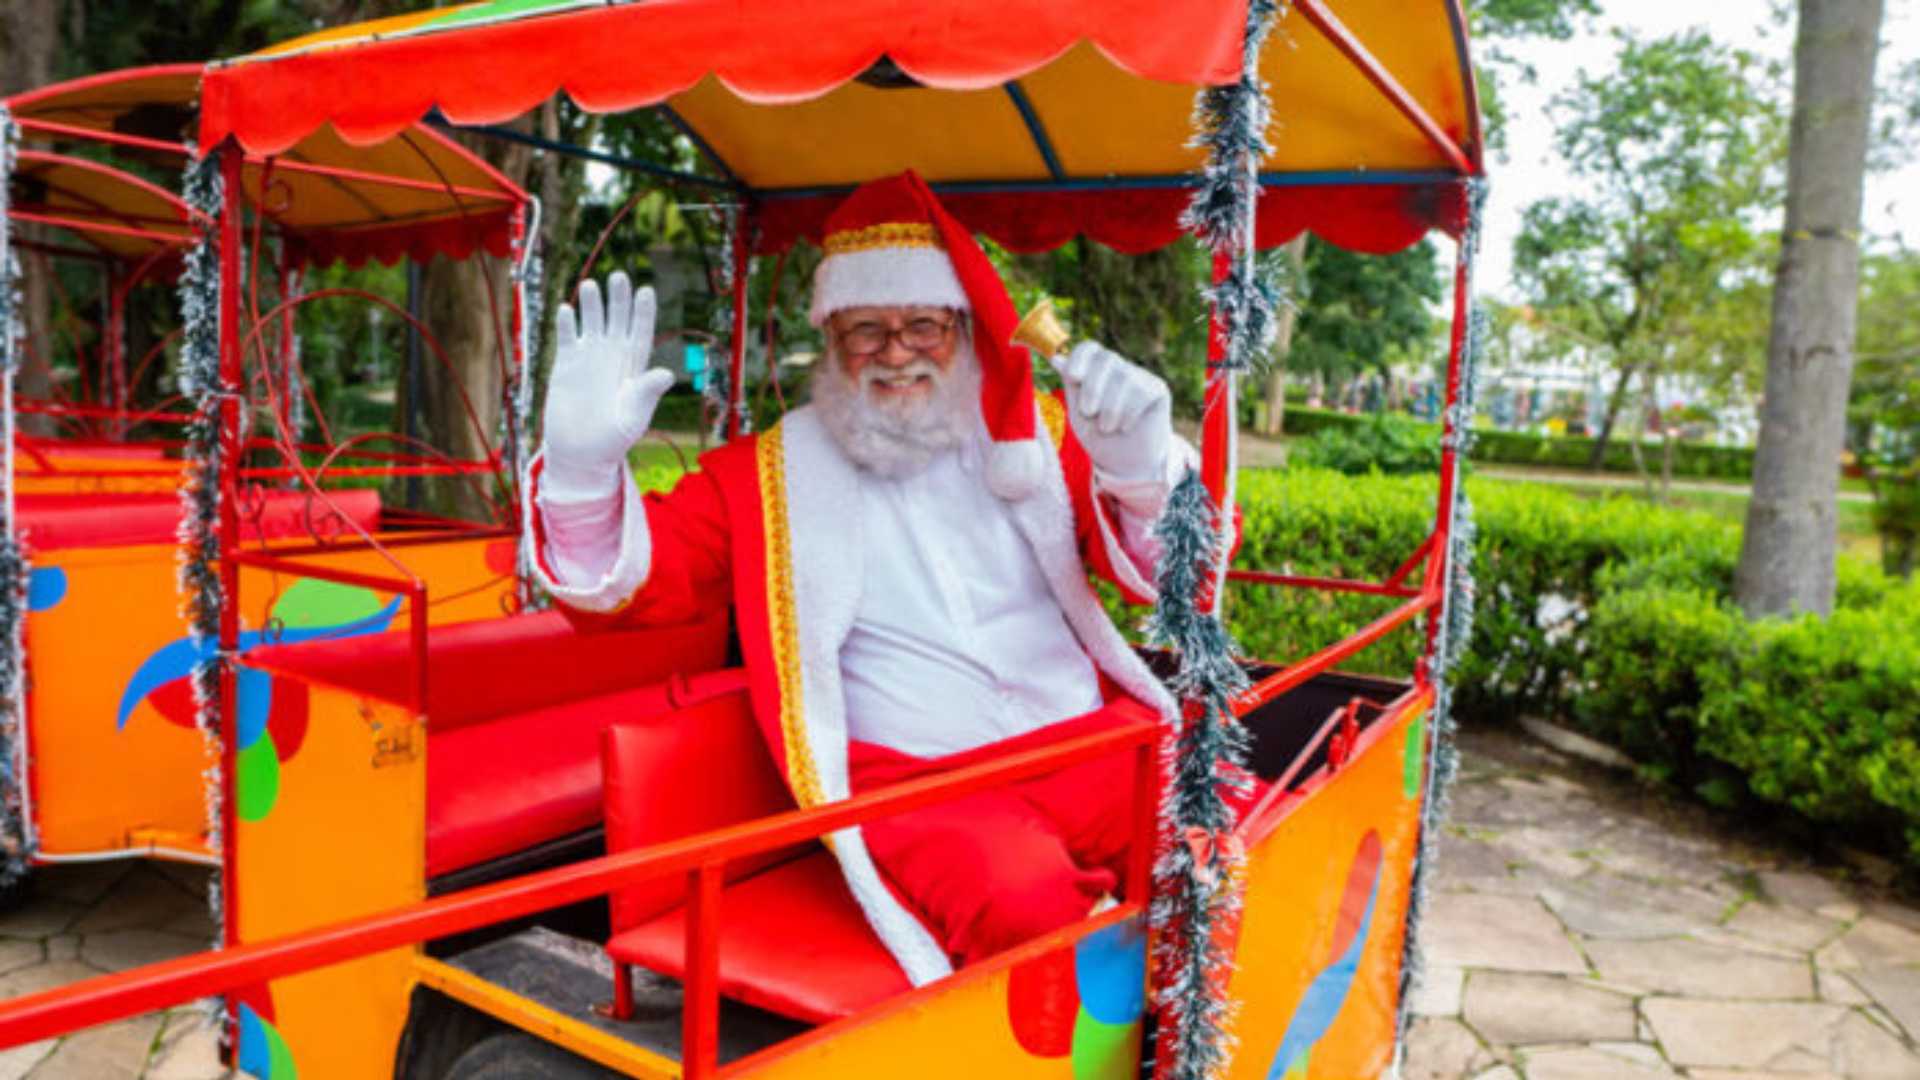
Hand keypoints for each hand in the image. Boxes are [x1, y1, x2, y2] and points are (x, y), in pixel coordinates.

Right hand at [539, 272, 672, 500]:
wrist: (581, 454)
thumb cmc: (614, 439)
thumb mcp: (634, 416)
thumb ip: (647, 393)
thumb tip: (667, 374)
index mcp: (634, 367)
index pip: (641, 333)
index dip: (644, 313)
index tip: (646, 291)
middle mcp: (613, 357)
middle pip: (617, 320)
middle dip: (619, 299)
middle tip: (619, 277)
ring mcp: (589, 359)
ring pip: (592, 323)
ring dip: (592, 305)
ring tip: (591, 285)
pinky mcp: (566, 365)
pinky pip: (568, 338)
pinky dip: (567, 324)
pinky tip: (566, 310)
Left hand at [1052, 341, 1172, 483]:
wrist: (1125, 465)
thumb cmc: (1099, 437)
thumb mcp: (1078, 413)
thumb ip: (1071, 386)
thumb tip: (1055, 356)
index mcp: (1095, 371)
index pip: (1090, 348)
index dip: (1080, 357)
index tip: (1073, 377)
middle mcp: (1119, 369)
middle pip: (1106, 358)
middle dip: (1093, 386)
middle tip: (1088, 412)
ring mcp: (1140, 377)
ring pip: (1124, 377)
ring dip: (1110, 407)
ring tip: (1106, 427)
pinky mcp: (1158, 389)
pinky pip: (1142, 392)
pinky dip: (1129, 414)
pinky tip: (1125, 427)